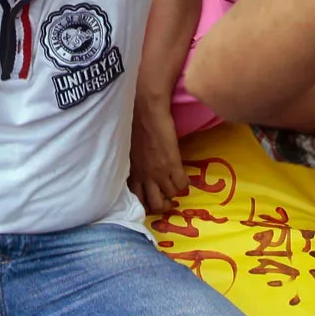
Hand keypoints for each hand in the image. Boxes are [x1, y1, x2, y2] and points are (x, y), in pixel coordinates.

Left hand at [127, 99, 187, 214]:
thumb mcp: (129, 151)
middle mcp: (145, 176)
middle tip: (166, 198)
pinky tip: (183, 176)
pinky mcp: (173, 163)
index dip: (144, 203)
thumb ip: (134, 164)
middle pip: (154, 205)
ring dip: (173, 193)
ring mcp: (159, 172)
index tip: (150, 199)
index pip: (136, 199)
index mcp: (132, 172)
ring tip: (174, 186)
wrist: (146, 109)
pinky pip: (183, 185)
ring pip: (170, 197)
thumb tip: (139, 169)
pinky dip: (185, 184)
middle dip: (161, 206)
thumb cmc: (134, 124)